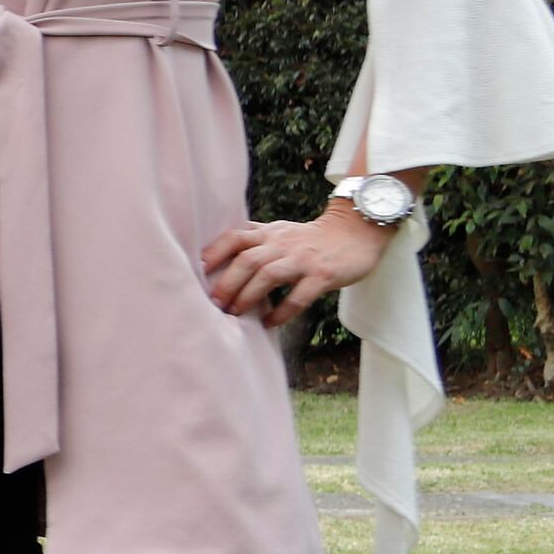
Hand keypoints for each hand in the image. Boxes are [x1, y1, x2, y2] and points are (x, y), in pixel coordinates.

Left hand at [202, 203, 387, 331]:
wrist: (356, 231)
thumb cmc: (309, 237)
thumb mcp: (279, 231)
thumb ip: (253, 239)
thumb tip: (216, 252)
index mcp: (268, 234)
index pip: (234, 237)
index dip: (213, 253)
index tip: (197, 271)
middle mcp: (282, 244)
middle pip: (247, 260)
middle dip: (227, 282)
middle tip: (213, 303)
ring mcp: (303, 259)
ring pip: (269, 275)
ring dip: (249, 296)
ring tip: (236, 314)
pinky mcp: (323, 275)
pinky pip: (299, 295)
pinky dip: (282, 311)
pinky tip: (269, 323)